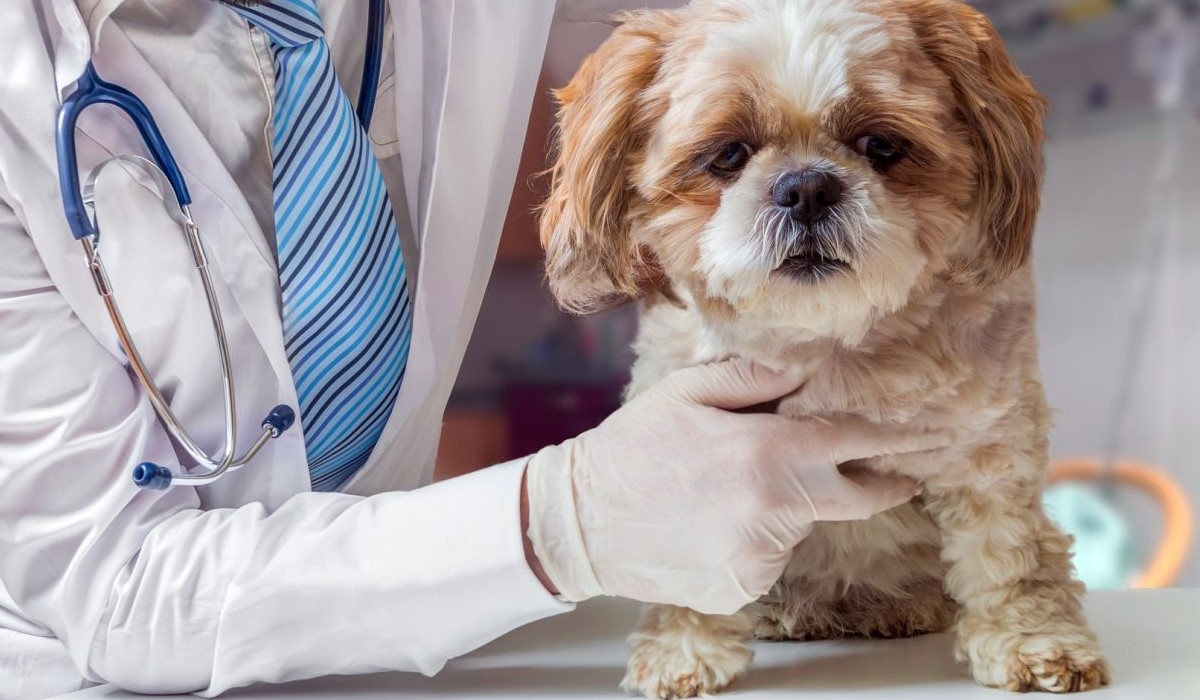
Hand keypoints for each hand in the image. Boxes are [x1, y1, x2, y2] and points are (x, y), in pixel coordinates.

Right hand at [522, 359, 946, 614]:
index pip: (855, 443)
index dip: (901, 440)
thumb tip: (810, 370)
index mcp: (765, 453)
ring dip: (787, 506)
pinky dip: (756, 538)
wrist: (581, 522)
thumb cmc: (633, 447)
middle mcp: (775, 510)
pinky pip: (769, 556)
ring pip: (802, 525)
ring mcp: (761, 557)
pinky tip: (711, 525)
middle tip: (901, 477)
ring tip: (723, 491)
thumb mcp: (688, 392)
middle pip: (856, 498)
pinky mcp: (745, 587)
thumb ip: (757, 379)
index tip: (937, 438)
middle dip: (883, 484)